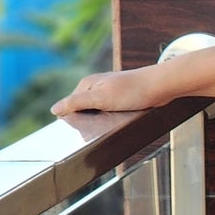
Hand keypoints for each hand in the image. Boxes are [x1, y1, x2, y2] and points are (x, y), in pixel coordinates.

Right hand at [51, 66, 171, 118]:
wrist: (160, 87)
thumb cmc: (132, 91)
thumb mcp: (100, 98)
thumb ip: (77, 103)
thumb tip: (54, 109)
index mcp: (86, 84)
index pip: (70, 106)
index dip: (73, 119)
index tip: (81, 130)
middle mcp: (96, 87)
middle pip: (83, 111)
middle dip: (88, 121)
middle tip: (100, 127)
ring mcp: (109, 93)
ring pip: (98, 114)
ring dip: (102, 122)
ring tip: (111, 125)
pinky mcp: (121, 100)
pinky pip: (111, 114)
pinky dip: (113, 120)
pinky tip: (119, 122)